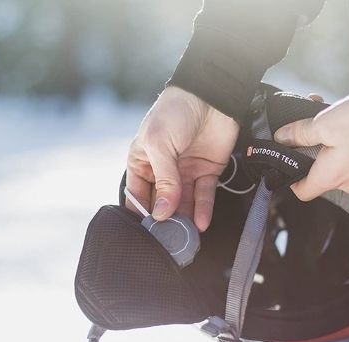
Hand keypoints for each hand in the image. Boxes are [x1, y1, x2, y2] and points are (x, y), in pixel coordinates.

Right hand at [126, 86, 238, 230]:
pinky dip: (203, 209)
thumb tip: (162, 212)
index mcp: (142, 161)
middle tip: (169, 239)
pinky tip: (202, 223)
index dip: (143, 212)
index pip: (138, 194)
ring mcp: (185, 172)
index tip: (148, 230)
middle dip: (165, 221)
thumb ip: (163, 180)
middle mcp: (162, 170)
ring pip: (184, 202)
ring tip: (187, 237)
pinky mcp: (206, 171)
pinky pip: (203, 195)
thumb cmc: (173, 112)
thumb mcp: (159, 144)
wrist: (209, 95)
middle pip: (161, 202)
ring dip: (185, 219)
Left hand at [274, 91, 348, 200]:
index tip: (287, 166)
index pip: (303, 192)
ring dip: (330, 143)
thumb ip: (299, 134)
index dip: (291, 180)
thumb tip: (282, 138)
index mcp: (332, 177)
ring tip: (329, 120)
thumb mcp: (323, 124)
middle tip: (308, 130)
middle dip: (311, 151)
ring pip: (340, 163)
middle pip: (320, 174)